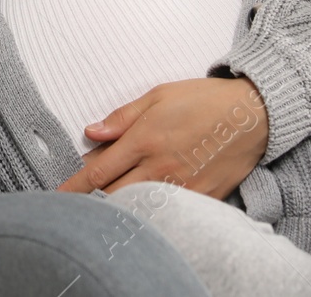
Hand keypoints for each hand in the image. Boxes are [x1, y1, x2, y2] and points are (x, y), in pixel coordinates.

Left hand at [55, 77, 268, 200]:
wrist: (254, 115)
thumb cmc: (204, 100)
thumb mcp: (158, 96)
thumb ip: (122, 117)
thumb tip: (91, 132)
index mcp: (144, 140)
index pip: (98, 173)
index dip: (73, 188)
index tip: (56, 198)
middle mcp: (160, 168)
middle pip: (113, 197)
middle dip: (90, 203)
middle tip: (75, 206)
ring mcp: (182, 188)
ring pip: (138, 208)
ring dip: (119, 209)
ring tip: (104, 209)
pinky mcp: (203, 200)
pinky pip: (169, 214)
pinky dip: (151, 213)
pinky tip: (143, 209)